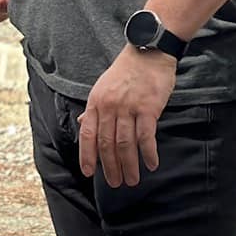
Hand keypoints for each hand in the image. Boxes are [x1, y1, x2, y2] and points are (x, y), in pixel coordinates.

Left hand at [79, 45, 176, 185]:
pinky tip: (151, 165)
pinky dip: (148, 153)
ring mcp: (128, 108)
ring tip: (132, 180)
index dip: (87, 155)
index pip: (87, 135)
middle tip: (115, 183)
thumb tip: (84, 124)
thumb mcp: (102, 88)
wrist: (148, 52)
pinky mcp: (148, 108)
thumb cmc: (125, 72)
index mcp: (95, 102)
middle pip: (106, 143)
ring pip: (125, 144)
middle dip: (109, 167)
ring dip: (128, 165)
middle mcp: (109, 107)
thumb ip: (95, 109)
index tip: (89, 173)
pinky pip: (146, 136)